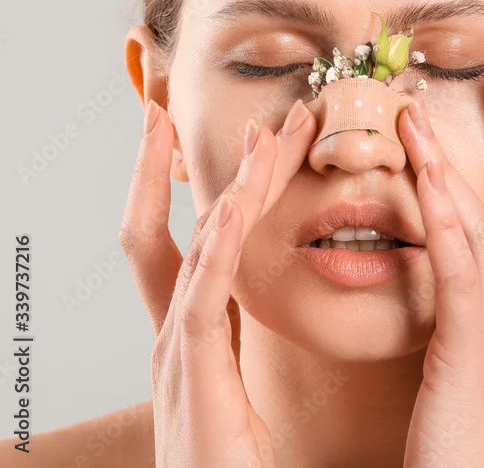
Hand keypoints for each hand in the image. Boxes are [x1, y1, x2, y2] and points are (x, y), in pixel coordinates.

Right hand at [119, 99, 315, 466]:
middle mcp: (176, 334)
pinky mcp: (193, 376)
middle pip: (179, 231)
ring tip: (250, 133)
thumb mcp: (231, 386)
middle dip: (176, 166)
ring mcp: (177, 354)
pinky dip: (220, 244)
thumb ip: (230, 341)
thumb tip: (241, 302)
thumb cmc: (232, 465)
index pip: (193, 242)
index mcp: (192, 334)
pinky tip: (238, 204)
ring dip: (225, 187)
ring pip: (195, 249)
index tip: (238, 141)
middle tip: (177, 107)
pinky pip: (204, 297)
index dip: (208, 188)